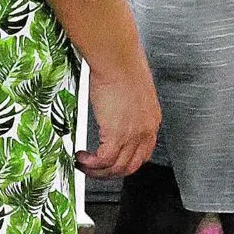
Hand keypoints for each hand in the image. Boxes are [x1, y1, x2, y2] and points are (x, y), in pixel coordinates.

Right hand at [75, 60, 160, 178]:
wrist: (118, 60)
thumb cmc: (122, 65)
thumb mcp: (131, 90)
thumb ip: (127, 105)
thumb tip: (113, 107)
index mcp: (151, 120)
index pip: (144, 153)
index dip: (127, 162)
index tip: (112, 161)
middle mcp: (145, 131)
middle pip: (131, 165)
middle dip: (111, 172)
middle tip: (95, 170)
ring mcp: (133, 135)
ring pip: (117, 168)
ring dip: (98, 171)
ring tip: (84, 165)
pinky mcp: (116, 134)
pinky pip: (104, 160)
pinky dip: (91, 164)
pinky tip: (82, 157)